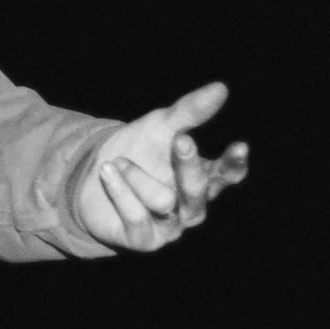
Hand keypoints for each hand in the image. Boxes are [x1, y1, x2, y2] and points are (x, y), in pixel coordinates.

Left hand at [75, 81, 249, 251]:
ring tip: (117, 163)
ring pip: (163, 200)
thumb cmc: (137, 152)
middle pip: (198, 188)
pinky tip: (107, 172)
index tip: (240, 146)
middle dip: (188, 164)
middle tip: (180, 139)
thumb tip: (221, 88)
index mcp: (203, 180)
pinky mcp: (144, 240)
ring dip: (136, 175)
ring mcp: (170, 226)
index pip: (227, 174)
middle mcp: (191, 207)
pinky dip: (120, 189)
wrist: (90, 180)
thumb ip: (189, 112)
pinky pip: (135, 214)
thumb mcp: (160, 127)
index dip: (233, 163)